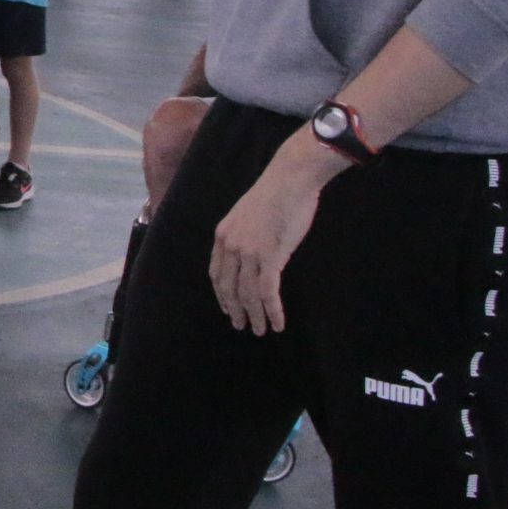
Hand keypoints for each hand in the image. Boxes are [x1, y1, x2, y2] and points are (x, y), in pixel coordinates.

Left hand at [208, 140, 338, 334]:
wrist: (290, 178)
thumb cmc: (276, 194)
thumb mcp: (248, 214)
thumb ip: (245, 234)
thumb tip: (252, 252)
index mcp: (223, 235)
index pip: (216, 274)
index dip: (222, 294)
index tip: (228, 308)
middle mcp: (231, 246)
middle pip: (228, 288)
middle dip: (235, 310)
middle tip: (243, 326)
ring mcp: (249, 252)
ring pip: (248, 294)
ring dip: (255, 316)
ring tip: (262, 330)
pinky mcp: (270, 256)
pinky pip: (267, 292)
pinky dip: (272, 310)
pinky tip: (278, 322)